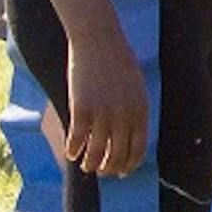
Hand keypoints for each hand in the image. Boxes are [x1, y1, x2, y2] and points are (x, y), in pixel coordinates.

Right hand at [65, 31, 148, 178]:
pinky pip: (77, 140)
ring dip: (90, 164)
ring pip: (96, 154)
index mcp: (140, 110)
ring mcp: (102, 113)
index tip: (121, 172)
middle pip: (117, 156)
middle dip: (108, 168)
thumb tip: (129, 137)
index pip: (137, 150)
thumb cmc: (117, 61)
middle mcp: (123, 116)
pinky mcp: (81, 109)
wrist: (98, 39)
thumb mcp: (135, 87)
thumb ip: (134, 111)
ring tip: (86, 165)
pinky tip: (71, 151)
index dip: (128, 165)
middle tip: (101, 170)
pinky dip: (73, 150)